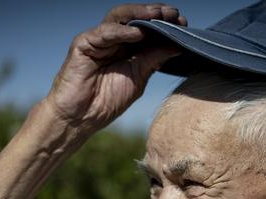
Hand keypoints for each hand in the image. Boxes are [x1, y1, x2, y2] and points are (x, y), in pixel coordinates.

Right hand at [45, 3, 185, 132]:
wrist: (81, 118)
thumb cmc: (106, 101)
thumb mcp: (139, 77)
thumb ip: (155, 59)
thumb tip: (179, 44)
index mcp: (127, 47)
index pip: (148, 28)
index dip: (164, 23)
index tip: (184, 24)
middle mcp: (113, 39)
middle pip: (135, 18)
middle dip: (156, 14)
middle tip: (174, 14)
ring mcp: (98, 40)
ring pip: (120, 18)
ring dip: (140, 14)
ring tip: (159, 15)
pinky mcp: (83, 44)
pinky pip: (104, 32)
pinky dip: (122, 32)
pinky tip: (138, 33)